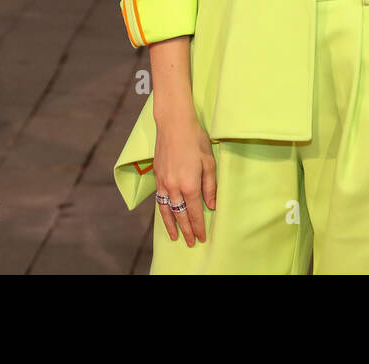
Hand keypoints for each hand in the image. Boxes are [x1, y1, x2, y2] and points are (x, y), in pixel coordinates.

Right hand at [153, 108, 216, 246]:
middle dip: (186, 230)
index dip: (198, 226)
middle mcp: (174, 187)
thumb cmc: (196, 140)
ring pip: (167, 210)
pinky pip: (159, 200)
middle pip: (180, 215)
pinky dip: (162, 211)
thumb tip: (211, 206)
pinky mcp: (156, 177)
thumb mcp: (209, 163)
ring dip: (171, 225)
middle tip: (191, 242)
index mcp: (190, 185)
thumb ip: (210, 186)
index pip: (194, 212)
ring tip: (175, 237)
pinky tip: (166, 216)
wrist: (174, 125)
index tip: (201, 237)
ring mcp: (163, 183)